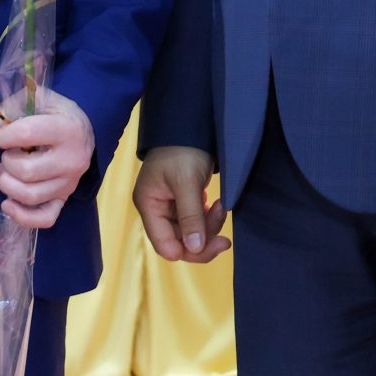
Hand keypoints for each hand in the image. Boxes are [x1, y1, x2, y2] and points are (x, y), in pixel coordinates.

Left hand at [0, 88, 95, 230]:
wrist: (84, 129)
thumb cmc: (54, 112)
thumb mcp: (32, 102)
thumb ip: (2, 113)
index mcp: (66, 129)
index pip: (26, 134)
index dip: (4, 136)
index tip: (4, 135)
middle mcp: (72, 160)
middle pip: (26, 171)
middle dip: (6, 163)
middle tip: (7, 155)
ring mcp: (69, 183)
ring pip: (31, 196)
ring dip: (8, 186)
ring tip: (8, 173)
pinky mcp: (64, 199)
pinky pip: (45, 219)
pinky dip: (22, 217)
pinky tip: (7, 205)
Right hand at [132, 145, 228, 262]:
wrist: (191, 125)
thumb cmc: (183, 150)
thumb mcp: (187, 182)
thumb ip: (190, 216)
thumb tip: (194, 249)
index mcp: (149, 205)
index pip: (165, 245)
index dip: (188, 250)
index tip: (214, 242)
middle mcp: (156, 209)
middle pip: (179, 242)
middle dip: (203, 238)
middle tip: (226, 237)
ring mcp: (169, 206)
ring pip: (190, 233)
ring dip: (209, 225)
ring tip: (222, 207)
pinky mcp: (183, 201)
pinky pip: (196, 221)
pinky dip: (209, 218)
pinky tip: (217, 205)